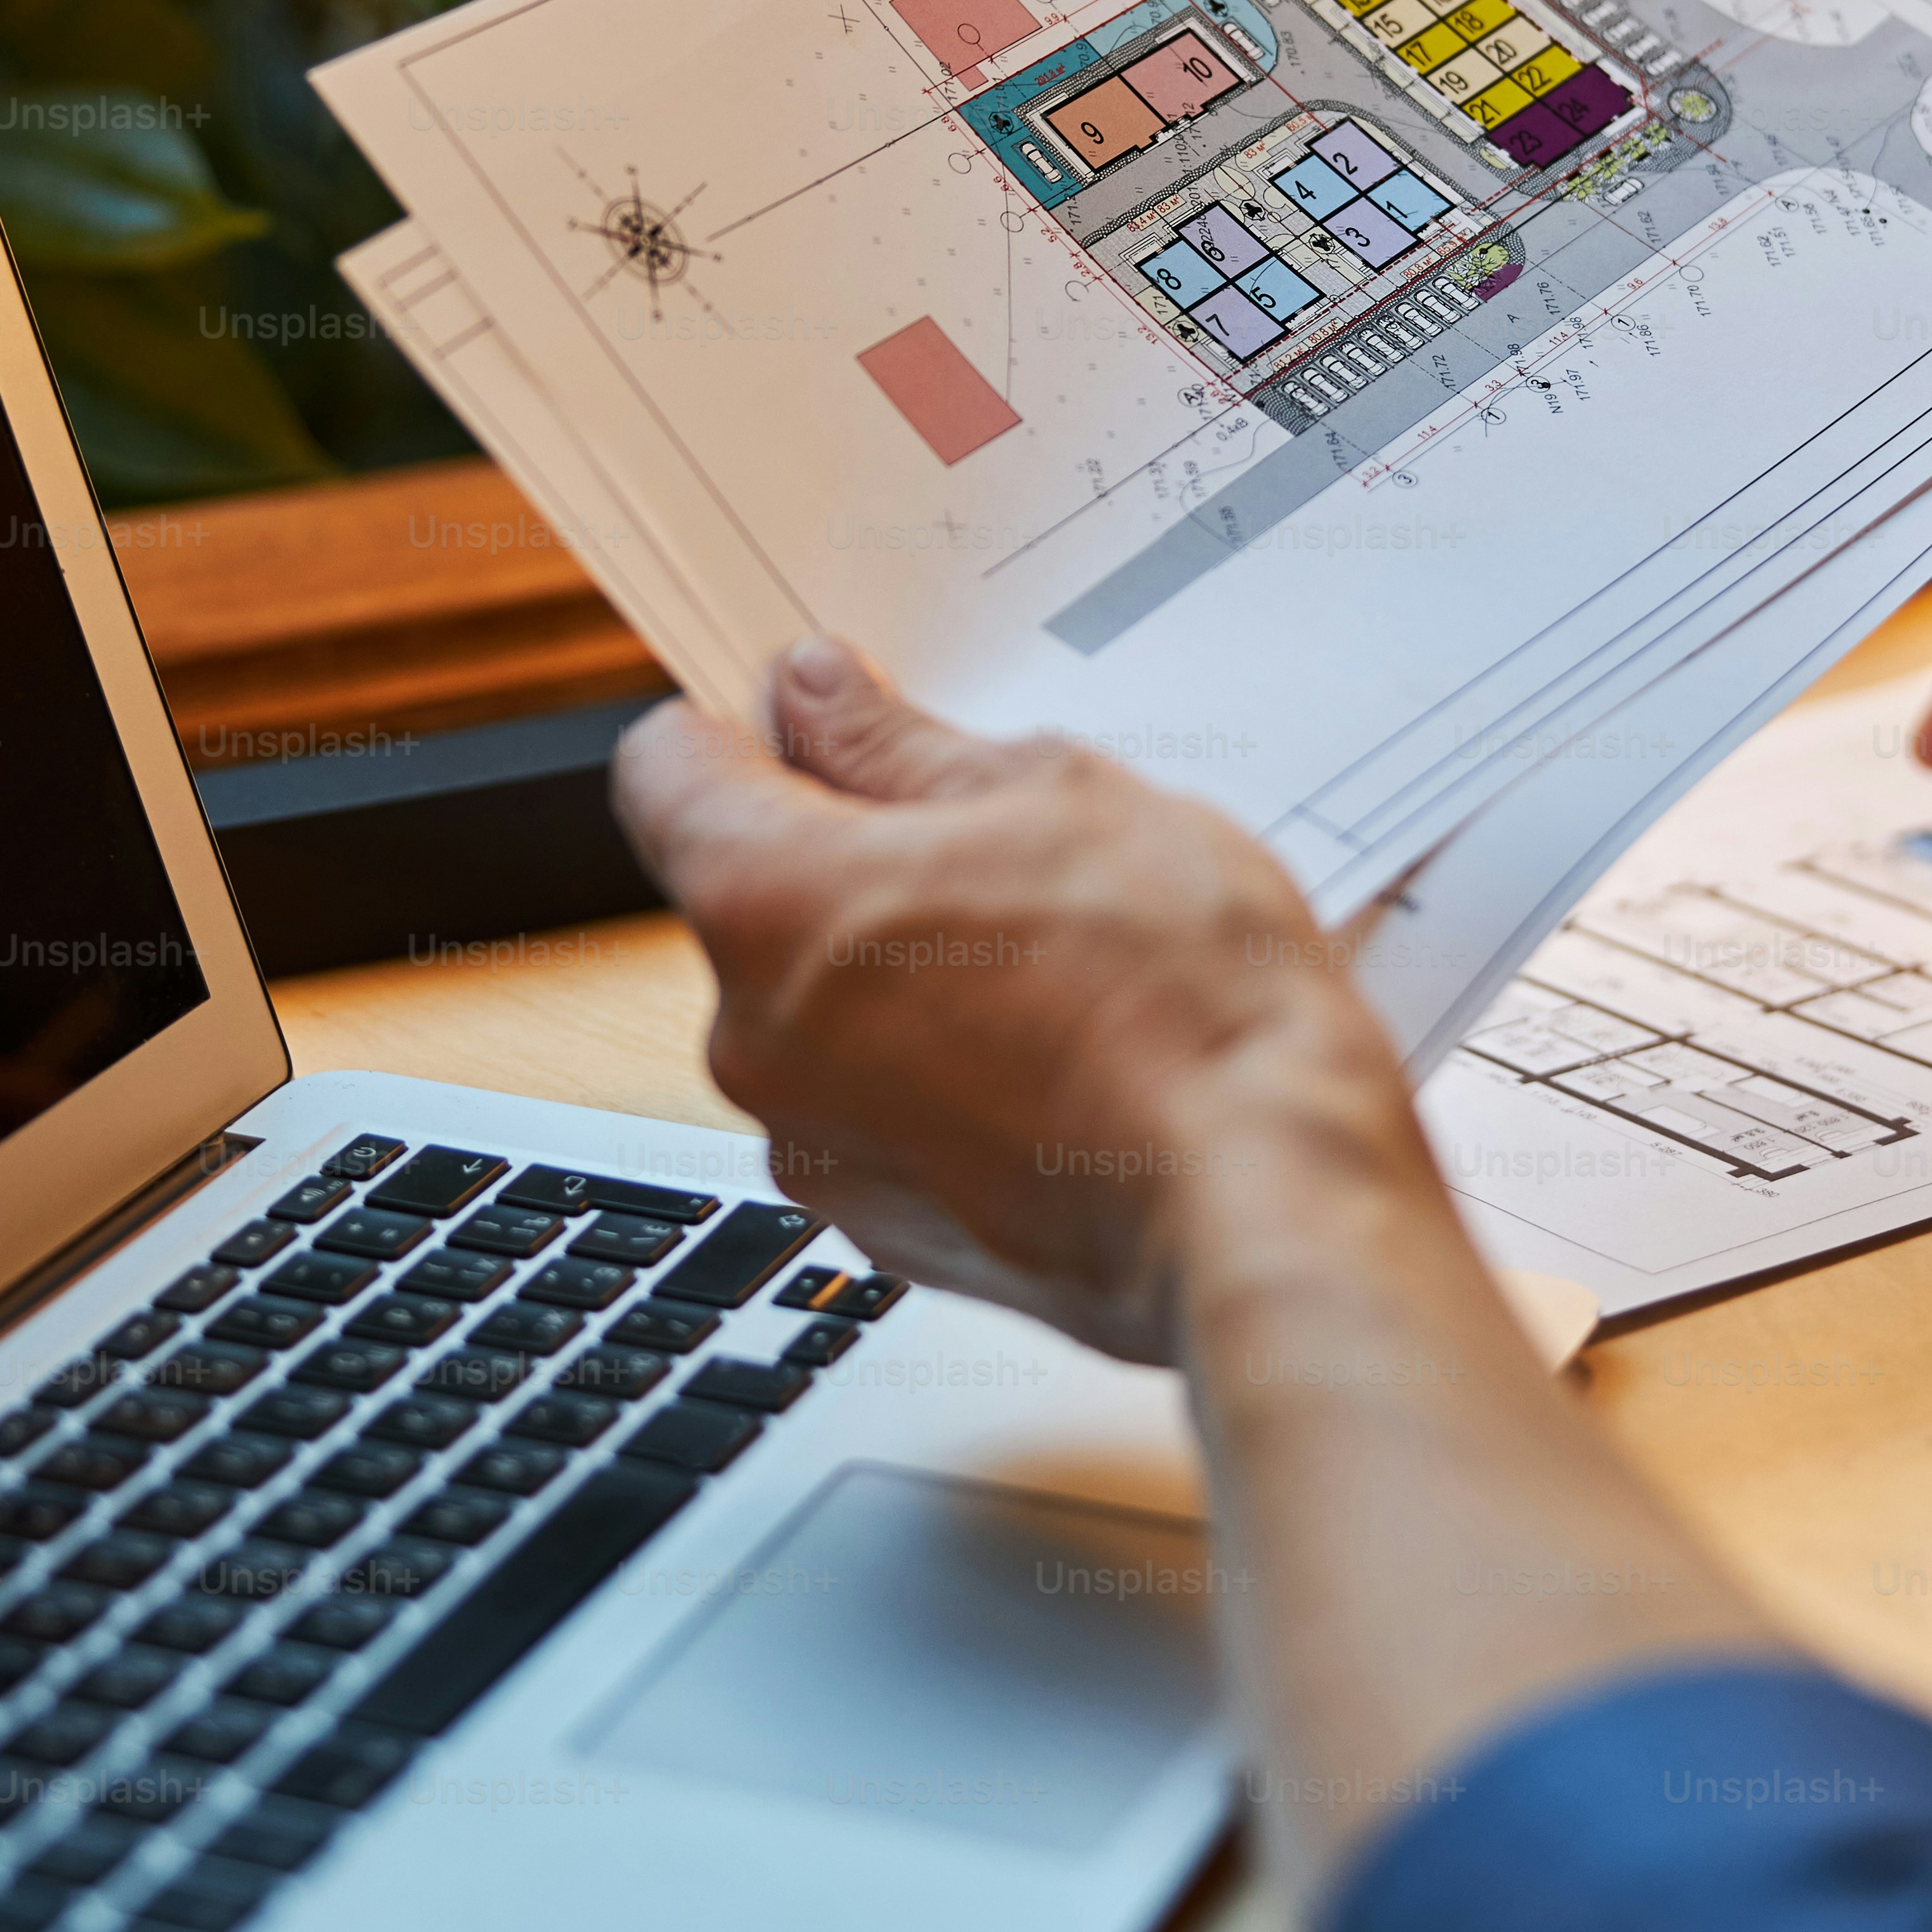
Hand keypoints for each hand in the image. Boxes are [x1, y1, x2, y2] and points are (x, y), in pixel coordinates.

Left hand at [607, 638, 1428, 1362]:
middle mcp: (753, 1040)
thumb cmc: (1182, 1007)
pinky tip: (1062, 1058)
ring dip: (907, 970)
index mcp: (768, 905)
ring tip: (1058, 964)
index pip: (664, 772)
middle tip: (1002, 843)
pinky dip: (944, 1073)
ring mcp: (813, 1149)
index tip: (832, 723)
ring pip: (825, 1009)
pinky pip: (880, 1109)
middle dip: (857, 857)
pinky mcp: (883, 1229)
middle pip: (753, 900)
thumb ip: (906, 748)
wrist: (1267, 1211)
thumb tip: (823, 702)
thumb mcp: (1060, 799)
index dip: (747, 729)